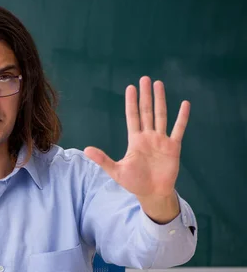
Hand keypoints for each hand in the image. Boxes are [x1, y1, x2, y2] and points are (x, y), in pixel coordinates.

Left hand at [84, 76, 189, 220]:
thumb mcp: (115, 170)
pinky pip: (178, 129)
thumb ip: (102, 159)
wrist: (152, 193)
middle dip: (145, 95)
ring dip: (161, 100)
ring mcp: (161, 140)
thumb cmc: (134, 182)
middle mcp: (148, 136)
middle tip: (145, 78)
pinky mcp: (173, 147)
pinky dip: (182, 117)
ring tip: (159, 84)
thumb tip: (85, 150)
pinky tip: (184, 104)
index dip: (131, 102)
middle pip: (147, 111)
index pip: (132, 116)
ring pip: (161, 115)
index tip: (130, 87)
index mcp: (135, 140)